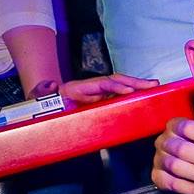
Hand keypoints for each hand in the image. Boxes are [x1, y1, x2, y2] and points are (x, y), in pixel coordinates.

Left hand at [30, 73, 157, 105]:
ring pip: (120, 88)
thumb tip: (50, 85)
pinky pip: (120, 99)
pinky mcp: (102, 104)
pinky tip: (145, 100)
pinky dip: (134, 97)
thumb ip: (42, 92)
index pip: (102, 84)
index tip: (129, 91)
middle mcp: (91, 89)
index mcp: (79, 88)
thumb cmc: (43, 107)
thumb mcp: (39, 98)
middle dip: (135, 82)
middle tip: (153, 85)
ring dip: (138, 87)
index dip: (116, 86)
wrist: (43, 111)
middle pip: (116, 82)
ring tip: (155, 88)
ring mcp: (97, 96)